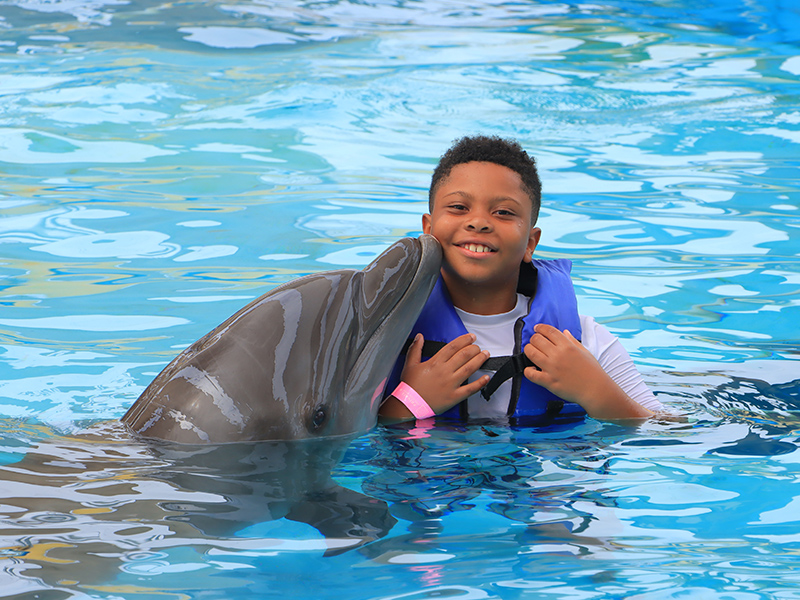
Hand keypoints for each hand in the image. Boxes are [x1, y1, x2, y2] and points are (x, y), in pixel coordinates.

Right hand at [380, 333, 489, 420]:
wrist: (409, 405)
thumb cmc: (409, 386)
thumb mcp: (410, 365)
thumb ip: (415, 349)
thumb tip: (419, 336)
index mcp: (435, 363)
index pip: (453, 347)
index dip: (464, 340)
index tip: (471, 337)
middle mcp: (444, 372)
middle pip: (464, 355)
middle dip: (474, 348)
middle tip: (478, 346)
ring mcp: (451, 384)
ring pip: (469, 369)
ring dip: (479, 360)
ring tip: (485, 354)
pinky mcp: (454, 396)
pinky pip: (470, 389)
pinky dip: (480, 383)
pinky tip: (486, 378)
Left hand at [523, 324, 651, 420]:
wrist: (596, 390)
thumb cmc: (592, 371)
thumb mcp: (585, 351)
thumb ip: (572, 341)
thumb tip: (564, 332)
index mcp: (568, 346)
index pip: (549, 331)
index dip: (540, 328)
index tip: (537, 328)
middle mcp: (558, 355)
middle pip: (537, 340)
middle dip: (533, 339)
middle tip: (535, 342)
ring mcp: (552, 368)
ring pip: (530, 353)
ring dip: (528, 351)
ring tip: (531, 353)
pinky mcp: (548, 381)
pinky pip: (531, 374)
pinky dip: (528, 370)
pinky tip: (532, 369)